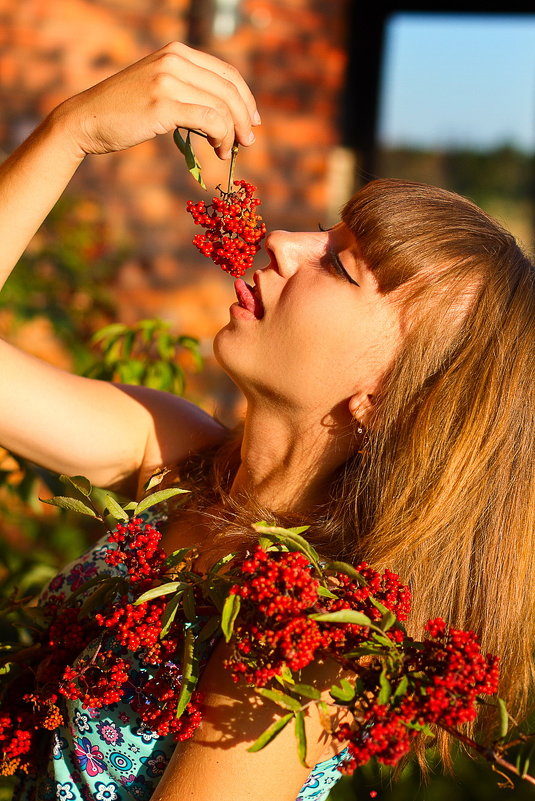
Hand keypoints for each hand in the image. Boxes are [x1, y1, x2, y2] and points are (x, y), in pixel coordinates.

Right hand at [55, 41, 259, 159]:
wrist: (87, 120)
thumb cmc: (123, 112)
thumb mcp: (158, 89)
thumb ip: (187, 91)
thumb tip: (224, 114)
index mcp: (177, 52)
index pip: (226, 72)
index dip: (246, 98)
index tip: (252, 121)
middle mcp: (175, 60)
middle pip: (229, 89)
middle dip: (244, 119)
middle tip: (247, 142)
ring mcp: (168, 80)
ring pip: (222, 107)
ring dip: (232, 133)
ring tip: (227, 152)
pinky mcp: (163, 104)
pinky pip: (209, 120)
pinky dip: (220, 137)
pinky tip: (216, 150)